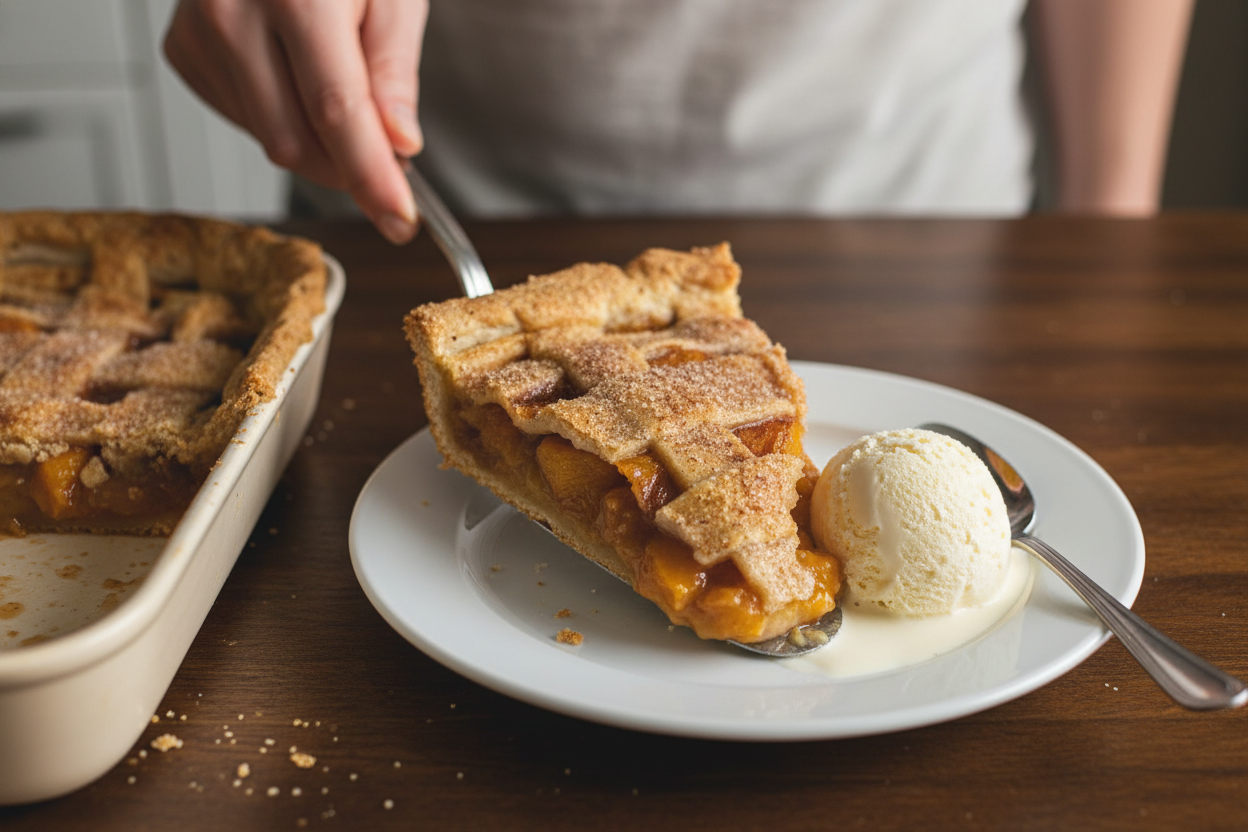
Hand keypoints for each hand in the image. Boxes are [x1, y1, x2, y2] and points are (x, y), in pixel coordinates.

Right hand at [164, 0, 427, 242]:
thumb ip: (393, 70)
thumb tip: (399, 145)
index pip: (337, 115)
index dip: (372, 179)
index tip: (400, 222)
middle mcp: (233, 15)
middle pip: (298, 143)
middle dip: (350, 166)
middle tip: (388, 149)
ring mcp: (199, 33)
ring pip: (270, 140)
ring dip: (318, 141)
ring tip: (338, 83)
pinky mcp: (183, 50)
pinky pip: (243, 120)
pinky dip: (281, 117)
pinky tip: (294, 74)